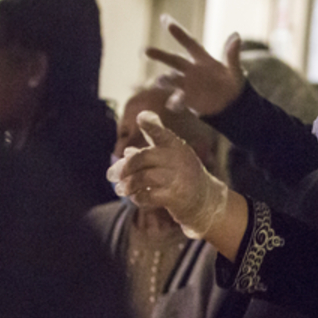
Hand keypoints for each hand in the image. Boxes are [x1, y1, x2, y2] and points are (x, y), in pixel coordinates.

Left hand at [107, 111, 228, 238]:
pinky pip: (148, 195)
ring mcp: (178, 178)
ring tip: (120, 189)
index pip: (161, 133)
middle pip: (144, 157)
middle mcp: (178, 160)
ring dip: (128, 184)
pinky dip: (137, 197)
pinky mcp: (176, 197)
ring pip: (144, 177)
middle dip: (124, 167)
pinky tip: (136, 197)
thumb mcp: (170, 159)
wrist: (205, 199)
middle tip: (111, 175)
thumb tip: (127, 152)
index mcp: (176, 146)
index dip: (151, 124)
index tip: (142, 117)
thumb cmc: (182, 176)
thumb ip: (149, 153)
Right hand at [145, 15, 244, 115]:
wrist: (233, 107)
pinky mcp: (187, 100)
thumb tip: (236, 35)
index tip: (165, 19)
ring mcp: (187, 84)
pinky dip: (174, 101)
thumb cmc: (234, 85)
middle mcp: (191, 70)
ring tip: (160, 80)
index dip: (178, 32)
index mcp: (203, 59)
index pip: (189, 43)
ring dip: (164, 79)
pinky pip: (177, 100)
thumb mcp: (236, 71)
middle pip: (172, 59)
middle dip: (159, 55)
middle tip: (144, 51)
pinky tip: (174, 104)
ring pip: (170, 78)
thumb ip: (232, 55)